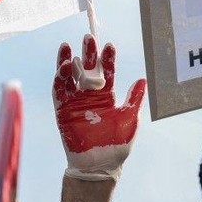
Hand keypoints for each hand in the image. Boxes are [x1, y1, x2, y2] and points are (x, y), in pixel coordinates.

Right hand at [53, 34, 146, 180]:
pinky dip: (60, 78)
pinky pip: (59, 92)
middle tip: (89, 37)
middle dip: (88, 54)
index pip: (106, 73)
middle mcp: (90, 96)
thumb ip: (134, 98)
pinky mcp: (63, 111)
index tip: (109, 45)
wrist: (100, 164)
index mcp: (106, 97)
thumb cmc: (117, 144)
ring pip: (70, 77)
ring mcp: (75, 103)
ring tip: (69, 46)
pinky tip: (63, 65)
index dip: (107, 59)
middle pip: (87, 70)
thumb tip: (143, 79)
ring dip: (68, 61)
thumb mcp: (131, 118)